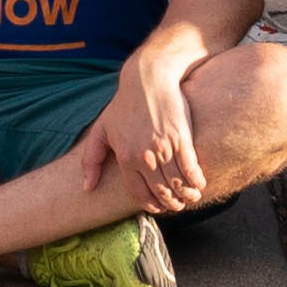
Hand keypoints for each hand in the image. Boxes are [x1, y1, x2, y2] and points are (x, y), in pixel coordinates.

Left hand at [105, 43, 210, 217]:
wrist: (148, 79)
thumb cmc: (123, 104)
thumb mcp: (101, 130)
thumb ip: (91, 160)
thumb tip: (87, 188)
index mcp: (125, 158)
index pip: (138, 194)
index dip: (150, 205)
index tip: (158, 207)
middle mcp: (144, 157)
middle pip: (161, 193)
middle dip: (171, 205)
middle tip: (177, 205)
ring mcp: (164, 148)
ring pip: (177, 185)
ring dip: (186, 197)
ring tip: (190, 197)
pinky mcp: (181, 139)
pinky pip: (191, 169)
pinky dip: (196, 181)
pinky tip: (199, 184)